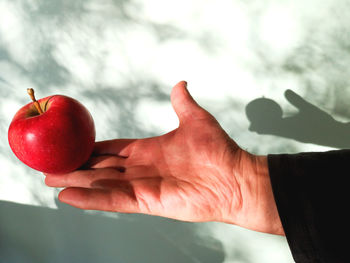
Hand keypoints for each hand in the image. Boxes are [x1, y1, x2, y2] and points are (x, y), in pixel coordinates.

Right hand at [45, 81, 282, 234]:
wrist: (235, 177)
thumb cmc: (218, 150)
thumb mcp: (195, 119)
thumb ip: (182, 102)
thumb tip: (179, 84)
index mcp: (148, 150)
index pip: (112, 149)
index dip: (91, 147)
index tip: (71, 145)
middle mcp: (141, 168)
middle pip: (100, 167)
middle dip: (75, 166)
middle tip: (50, 165)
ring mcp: (142, 186)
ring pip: (101, 183)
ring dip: (76, 181)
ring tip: (50, 179)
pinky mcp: (147, 201)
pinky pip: (114, 200)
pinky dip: (91, 199)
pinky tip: (68, 195)